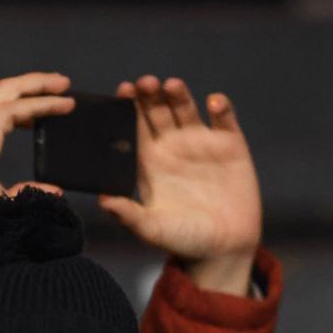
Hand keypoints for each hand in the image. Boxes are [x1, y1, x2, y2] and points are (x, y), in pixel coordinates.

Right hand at [0, 73, 74, 218]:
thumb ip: (24, 190)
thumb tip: (53, 191)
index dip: (14, 113)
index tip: (33, 119)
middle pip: (3, 93)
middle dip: (30, 87)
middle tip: (56, 87)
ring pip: (14, 88)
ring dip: (40, 85)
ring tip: (64, 85)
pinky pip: (26, 104)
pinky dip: (48, 103)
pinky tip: (66, 104)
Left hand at [97, 76, 261, 295]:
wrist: (223, 249)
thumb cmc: (182, 240)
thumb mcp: (152, 229)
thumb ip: (128, 214)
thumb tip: (101, 200)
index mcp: (149, 162)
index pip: (134, 127)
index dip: (128, 108)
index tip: (122, 92)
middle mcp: (172, 146)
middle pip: (158, 112)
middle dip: (150, 95)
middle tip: (143, 83)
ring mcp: (201, 142)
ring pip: (186, 109)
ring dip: (179, 95)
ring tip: (171, 85)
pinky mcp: (230, 144)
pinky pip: (224, 119)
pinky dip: (221, 108)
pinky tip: (215, 102)